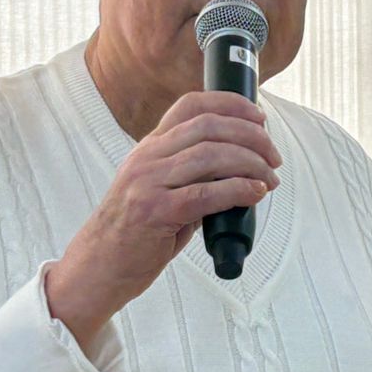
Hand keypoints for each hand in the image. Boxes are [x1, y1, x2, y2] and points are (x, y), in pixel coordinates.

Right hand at [44, 92, 280, 344]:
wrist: (97, 267)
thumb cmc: (133, 233)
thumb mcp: (158, 190)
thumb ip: (191, 174)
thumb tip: (240, 170)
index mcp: (149, 147)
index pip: (190, 105)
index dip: (231, 104)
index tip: (259, 118)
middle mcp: (147, 158)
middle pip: (208, 126)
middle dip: (252, 137)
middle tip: (274, 156)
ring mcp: (148, 183)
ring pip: (211, 156)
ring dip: (251, 164)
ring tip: (270, 178)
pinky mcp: (155, 212)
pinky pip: (207, 193)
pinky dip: (239, 190)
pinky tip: (255, 194)